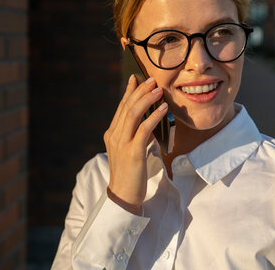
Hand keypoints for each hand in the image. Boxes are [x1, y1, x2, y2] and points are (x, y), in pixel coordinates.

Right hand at [103, 75, 167, 214]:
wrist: (123, 196)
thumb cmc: (130, 174)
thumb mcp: (130, 150)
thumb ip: (136, 135)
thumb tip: (150, 121)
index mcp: (112, 134)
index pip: (121, 107)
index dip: (129, 92)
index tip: (136, 78)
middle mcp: (114, 136)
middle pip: (127, 107)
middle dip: (140, 91)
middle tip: (152, 80)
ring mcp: (122, 144)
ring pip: (133, 114)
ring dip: (147, 99)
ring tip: (158, 90)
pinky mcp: (133, 152)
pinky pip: (144, 129)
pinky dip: (154, 116)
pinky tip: (163, 109)